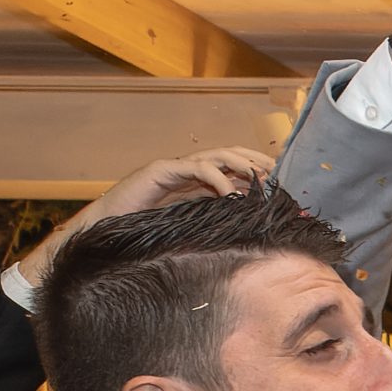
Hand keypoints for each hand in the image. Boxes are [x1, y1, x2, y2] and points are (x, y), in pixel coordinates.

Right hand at [15, 147, 276, 289]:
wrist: (108, 229)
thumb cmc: (149, 233)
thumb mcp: (194, 229)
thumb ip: (218, 223)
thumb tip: (251, 234)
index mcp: (199, 184)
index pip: (235, 171)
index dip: (258, 174)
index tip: (282, 187)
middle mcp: (189, 172)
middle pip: (230, 156)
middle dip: (256, 162)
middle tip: (278, 175)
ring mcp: (175, 168)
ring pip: (215, 156)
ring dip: (241, 164)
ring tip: (260, 177)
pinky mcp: (161, 171)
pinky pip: (194, 168)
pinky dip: (216, 177)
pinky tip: (230, 192)